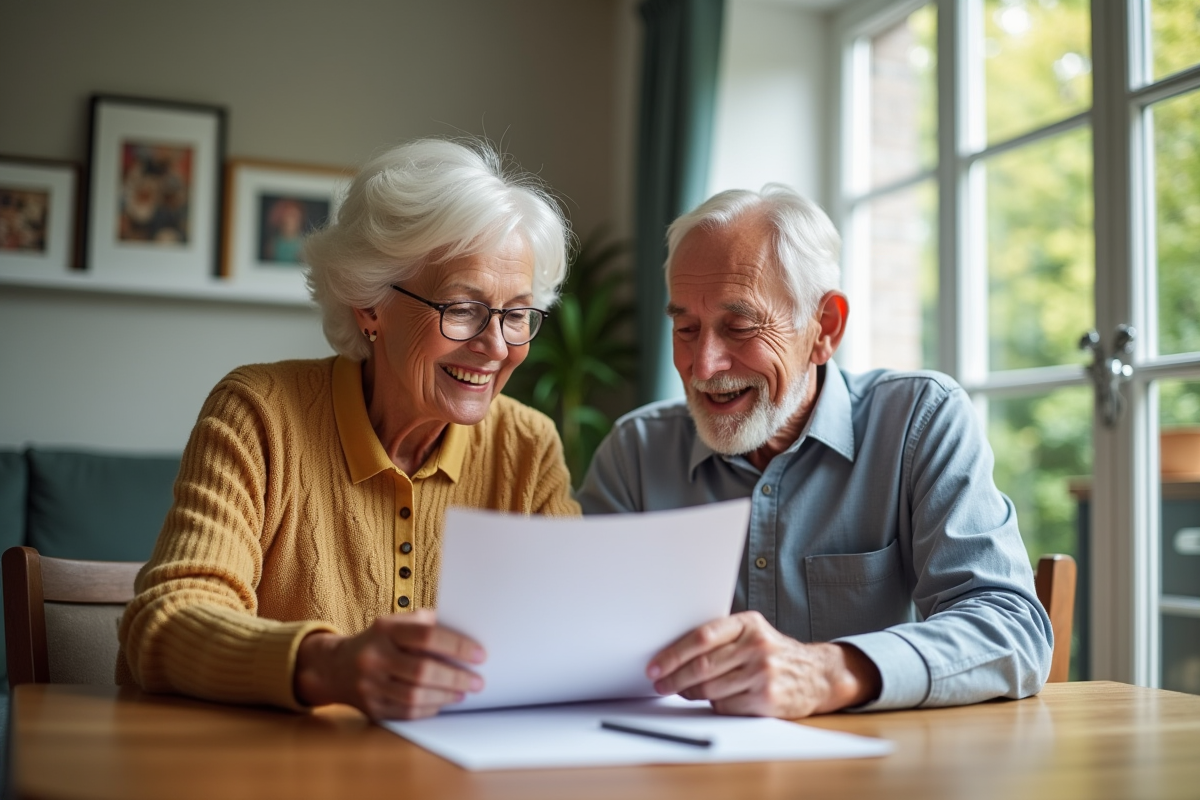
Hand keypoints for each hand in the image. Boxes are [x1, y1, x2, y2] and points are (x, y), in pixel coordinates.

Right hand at [293, 609, 484, 719]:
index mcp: (385, 629)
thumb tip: (467, 631)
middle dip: (456, 677)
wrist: (335, 666)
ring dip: (445, 696)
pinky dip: (429, 709)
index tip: (479, 654)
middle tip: (478, 681)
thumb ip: (427, 624)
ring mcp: (369, 685)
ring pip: (415, 696)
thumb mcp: (397, 623)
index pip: (426, 635)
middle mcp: (374, 656)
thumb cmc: (380, 641)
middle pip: (422, 671)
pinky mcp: (370, 708)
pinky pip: (406, 713)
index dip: (457, 646)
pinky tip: (443, 702)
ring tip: (463, 692)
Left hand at [646, 611, 880, 717]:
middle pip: (703, 665)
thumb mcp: (752, 633)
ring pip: (711, 687)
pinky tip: (713, 698)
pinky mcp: (768, 699)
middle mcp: (757, 646)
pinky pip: (726, 705)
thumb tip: (673, 655)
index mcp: (748, 624)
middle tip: (659, 683)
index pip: (702, 637)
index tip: (655, 665)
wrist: (817, 674)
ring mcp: (764, 673)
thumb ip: (721, 637)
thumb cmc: (773, 653)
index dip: (673, 653)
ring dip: (690, 692)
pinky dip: (714, 704)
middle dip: (674, 677)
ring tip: (681, 691)